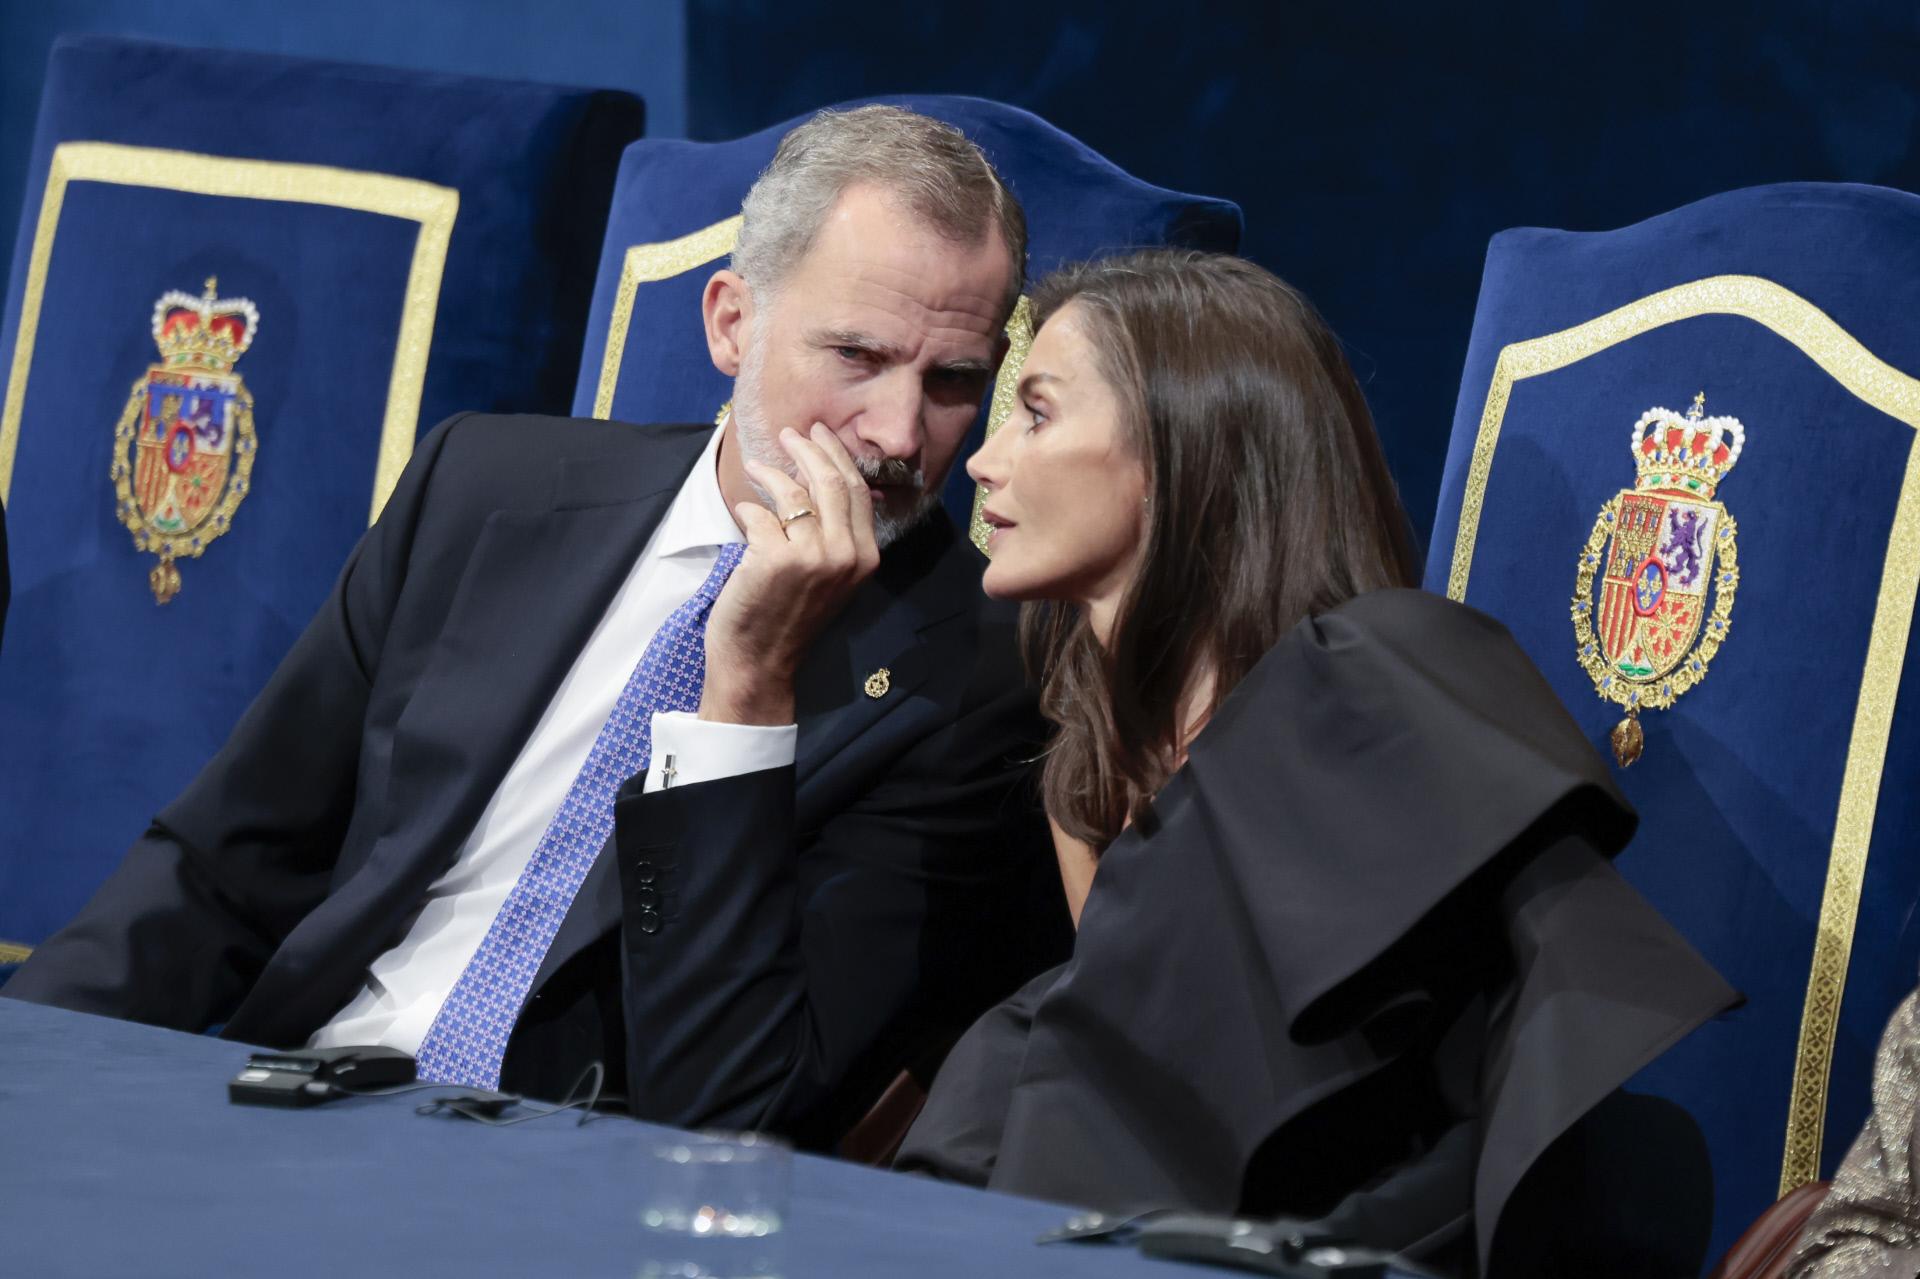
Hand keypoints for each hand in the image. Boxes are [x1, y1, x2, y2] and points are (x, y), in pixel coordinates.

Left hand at [700, 423, 881, 724]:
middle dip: (807, 449)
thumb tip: (817, 479)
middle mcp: (845, 555)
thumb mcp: (831, 578)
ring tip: (755, 466)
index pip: (856, 490)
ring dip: (771, 472)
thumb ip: (835, 536)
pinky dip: (749, 508)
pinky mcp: (774, 560)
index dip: (836, 455)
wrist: (761, 662)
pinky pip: (760, 515)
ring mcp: (811, 558)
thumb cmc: (790, 618)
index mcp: (865, 557)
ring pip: (794, 493)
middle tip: (788, 434)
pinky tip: (743, 510)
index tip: (818, 434)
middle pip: (830, 482)